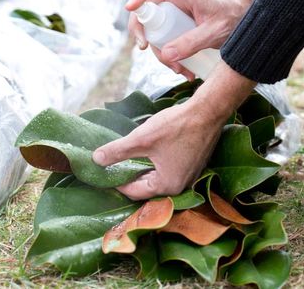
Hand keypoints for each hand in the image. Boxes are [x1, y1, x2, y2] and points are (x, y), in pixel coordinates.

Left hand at [93, 61, 256, 199]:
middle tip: (113, 164)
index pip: (134, 192)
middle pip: (147, 187)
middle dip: (130, 175)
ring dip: (143, 168)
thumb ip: (117, 151)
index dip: (116, 183)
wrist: (208, 111)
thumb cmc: (177, 126)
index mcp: (167, 186)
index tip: (104, 172)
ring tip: (129, 155)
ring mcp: (189, 176)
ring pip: (158, 177)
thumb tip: (95, 159)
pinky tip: (149, 150)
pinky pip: (169, 170)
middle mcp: (180, 186)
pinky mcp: (194, 165)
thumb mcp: (142, 139)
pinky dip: (157, 163)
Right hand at [126, 0, 259, 78]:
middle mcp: (176, 0)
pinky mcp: (177, 27)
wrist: (244, 19)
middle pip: (147, 9)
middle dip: (143, 32)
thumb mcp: (215, 32)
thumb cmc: (233, 18)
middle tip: (145, 49)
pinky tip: (185, 70)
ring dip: (161, 52)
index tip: (131, 7)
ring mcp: (174, 14)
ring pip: (154, 30)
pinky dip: (170, 57)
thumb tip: (166, 55)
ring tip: (182, 71)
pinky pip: (164, 40)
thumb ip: (192, 42)